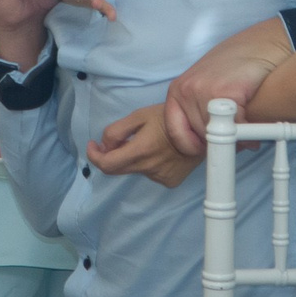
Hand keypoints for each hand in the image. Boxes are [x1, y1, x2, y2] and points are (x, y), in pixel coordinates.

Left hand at [87, 105, 201, 187]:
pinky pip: (150, 174)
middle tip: (111, 144)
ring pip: (135, 170)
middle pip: (117, 170)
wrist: (202, 128)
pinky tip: (159, 152)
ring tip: (146, 142)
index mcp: (140, 151)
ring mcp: (160, 177)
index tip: (93, 145)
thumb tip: (106, 145)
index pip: (107, 165)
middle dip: (109, 156)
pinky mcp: (170, 181)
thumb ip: (117, 131)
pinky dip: (148, 163)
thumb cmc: (169, 117)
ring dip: (132, 158)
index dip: (94, 156)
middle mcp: (149, 168)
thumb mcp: (140, 115)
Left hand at [161, 18, 292, 158]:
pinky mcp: (226, 92)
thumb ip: (198, 110)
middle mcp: (186, 90)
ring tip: (245, 131)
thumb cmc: (234, 66)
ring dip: (234, 137)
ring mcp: (204, 91)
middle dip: (218, 141)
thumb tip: (203, 145)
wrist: (261, 46)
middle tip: (234, 139)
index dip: (192, 145)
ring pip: (216, 133)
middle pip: (199, 135)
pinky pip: (236, 126)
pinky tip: (253, 124)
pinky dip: (248, 131)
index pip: (174, 132)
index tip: (206, 149)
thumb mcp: (205, 84)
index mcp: (177, 90)